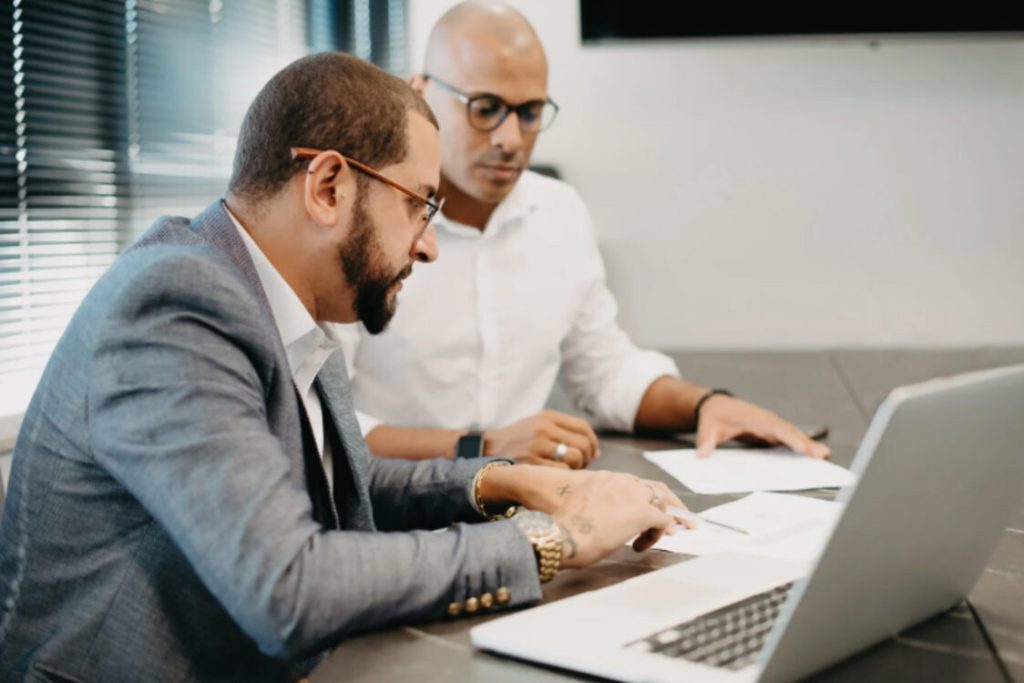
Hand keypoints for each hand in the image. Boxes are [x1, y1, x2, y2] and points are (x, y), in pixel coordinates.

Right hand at [485, 410, 598, 468]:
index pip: (583, 427)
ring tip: (568, 470)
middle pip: (583, 443)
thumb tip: (596, 452)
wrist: (488, 449)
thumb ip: (566, 433)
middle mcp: (544, 429)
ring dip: (577, 467)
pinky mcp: (532, 464)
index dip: (593, 442)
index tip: (592, 453)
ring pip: (575, 457)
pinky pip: (562, 471)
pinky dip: (565, 475)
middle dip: (587, 457)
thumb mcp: (539, 426)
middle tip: (581, 465)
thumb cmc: (519, 440)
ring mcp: (538, 446)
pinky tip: (558, 476)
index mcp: (548, 417)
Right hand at [546, 471, 689, 567]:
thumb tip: (600, 519)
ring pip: (658, 502)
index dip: (643, 496)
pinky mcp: (641, 513)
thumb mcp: (580, 507)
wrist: (562, 535)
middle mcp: (619, 481)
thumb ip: (594, 506)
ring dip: (662, 518)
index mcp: (603, 479)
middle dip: (663, 502)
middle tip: (672, 515)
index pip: (632, 483)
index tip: (648, 506)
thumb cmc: (564, 528)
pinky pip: (662, 519)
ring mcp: (632, 496)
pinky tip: (666, 534)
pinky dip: (665, 527)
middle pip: (651, 488)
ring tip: (666, 531)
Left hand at [695, 395, 830, 459]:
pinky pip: (786, 440)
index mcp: (754, 417)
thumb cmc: (714, 414)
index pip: (776, 428)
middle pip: (789, 432)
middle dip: (806, 443)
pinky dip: (798, 447)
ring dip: (806, 446)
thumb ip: (706, 440)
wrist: (715, 405)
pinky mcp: (769, 432)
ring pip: (791, 436)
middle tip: (822, 455)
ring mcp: (769, 426)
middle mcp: (766, 421)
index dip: (790, 438)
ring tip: (822, 457)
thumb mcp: (707, 426)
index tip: (803, 448)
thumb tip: (702, 455)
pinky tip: (809, 457)